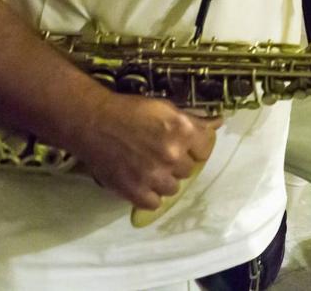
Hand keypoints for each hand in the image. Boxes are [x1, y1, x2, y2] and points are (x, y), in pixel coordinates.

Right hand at [69, 93, 220, 209]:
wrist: (92, 123)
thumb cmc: (130, 111)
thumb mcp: (165, 108)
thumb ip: (193, 119)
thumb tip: (218, 122)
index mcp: (183, 131)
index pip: (205, 149)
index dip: (193, 146)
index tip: (182, 144)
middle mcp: (172, 155)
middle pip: (188, 169)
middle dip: (177, 162)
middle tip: (159, 154)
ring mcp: (154, 176)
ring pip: (174, 188)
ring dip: (164, 180)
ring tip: (148, 168)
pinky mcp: (135, 192)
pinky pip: (154, 203)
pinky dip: (149, 195)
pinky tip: (140, 182)